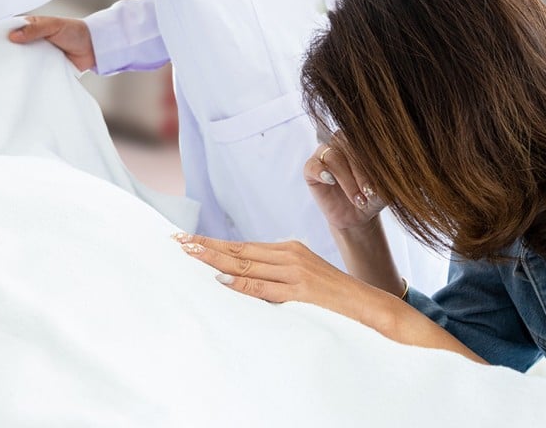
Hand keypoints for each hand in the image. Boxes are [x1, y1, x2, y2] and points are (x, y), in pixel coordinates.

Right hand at [9, 16, 95, 70]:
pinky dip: (29, 77)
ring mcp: (37, 57)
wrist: (94, 48)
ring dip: (15, 68)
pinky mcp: (45, 69)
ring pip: (22, 63)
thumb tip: (12, 36)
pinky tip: (18, 83)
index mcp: (30, 28)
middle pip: (13, 50)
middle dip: (4, 55)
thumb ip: (35, 29)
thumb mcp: (54, 25)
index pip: (9, 32)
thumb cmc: (74, 31)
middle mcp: (31, 43)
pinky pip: (34, 74)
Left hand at [172, 233, 392, 328]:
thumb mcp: (302, 280)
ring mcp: (295, 271)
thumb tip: (240, 281)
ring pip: (247, 264)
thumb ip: (275, 277)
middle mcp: (290, 254)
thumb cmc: (333, 297)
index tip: (188, 240)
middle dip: (206, 247)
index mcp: (288, 250)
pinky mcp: (301, 289)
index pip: (243, 246)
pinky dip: (242, 283)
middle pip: (239, 251)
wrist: (368, 304)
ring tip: (190, 254)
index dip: (214, 244)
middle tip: (177, 241)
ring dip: (215, 260)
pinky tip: (222, 280)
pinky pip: (265, 287)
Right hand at [306, 135, 384, 230]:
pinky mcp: (311, 168)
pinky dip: (321, 172)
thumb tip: (397, 153)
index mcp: (360, 139)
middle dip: (361, 172)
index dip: (372, 161)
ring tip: (358, 199)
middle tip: (369, 194)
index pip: (365, 140)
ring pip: (334, 157)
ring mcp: (324, 153)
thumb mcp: (387, 182)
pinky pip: (312, 165)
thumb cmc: (375, 194)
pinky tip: (331, 181)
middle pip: (349, 146)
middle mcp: (341, 142)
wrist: (360, 215)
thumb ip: (391, 166)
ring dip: (347, 180)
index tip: (379, 184)